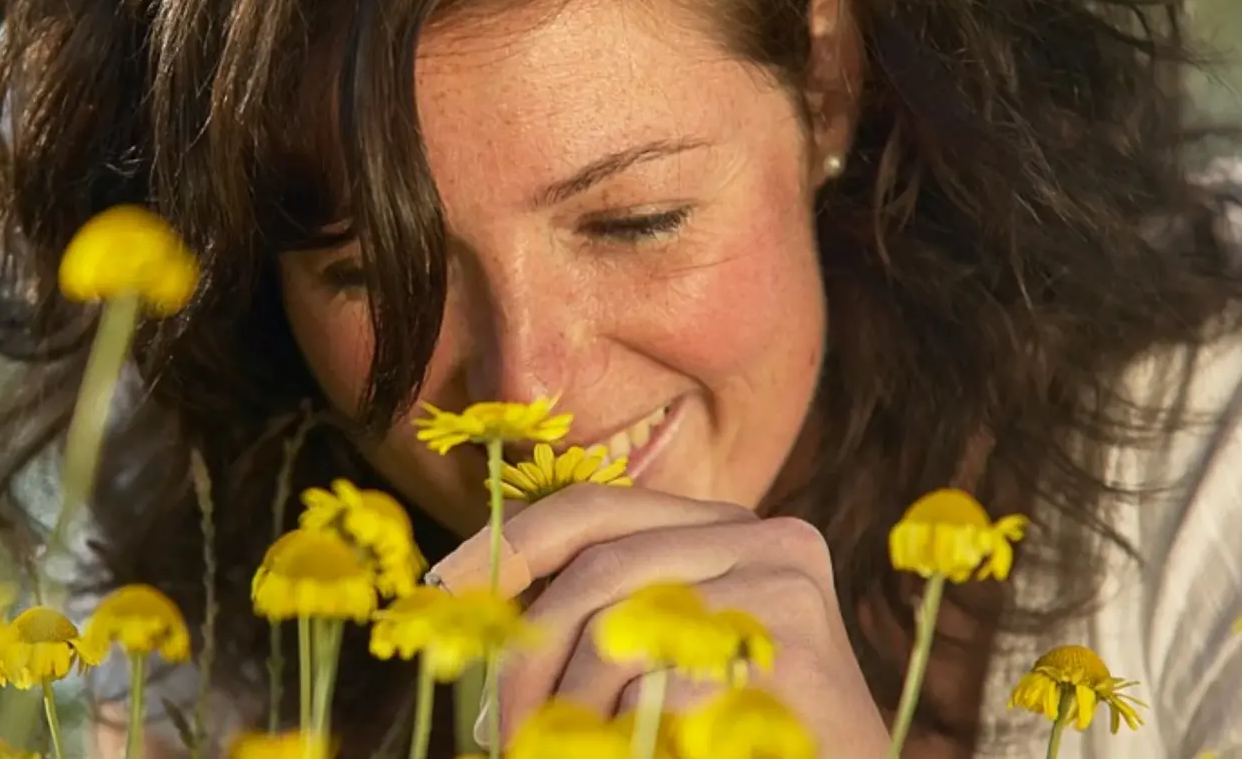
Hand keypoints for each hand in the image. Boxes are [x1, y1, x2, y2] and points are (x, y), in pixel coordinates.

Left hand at [424, 484, 889, 755]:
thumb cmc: (743, 732)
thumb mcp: (665, 655)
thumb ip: (599, 614)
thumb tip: (474, 594)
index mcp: (723, 528)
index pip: (593, 508)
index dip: (509, 543)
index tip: (445, 589)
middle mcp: (762, 535)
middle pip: (597, 567)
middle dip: (527, 651)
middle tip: (499, 730)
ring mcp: (782, 585)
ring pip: (619, 629)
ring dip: (572, 709)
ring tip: (558, 753)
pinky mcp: (796, 647)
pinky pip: (663, 686)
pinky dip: (629, 735)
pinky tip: (637, 753)